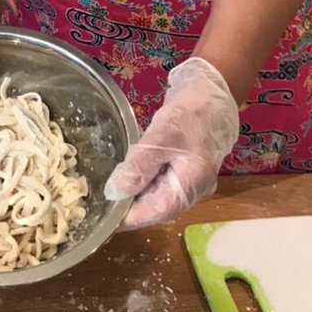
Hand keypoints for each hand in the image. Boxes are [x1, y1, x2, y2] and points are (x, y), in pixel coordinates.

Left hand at [104, 57, 239, 229]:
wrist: (211, 93)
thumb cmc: (189, 114)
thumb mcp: (161, 137)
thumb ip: (140, 166)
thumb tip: (116, 192)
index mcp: (191, 186)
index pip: (156, 212)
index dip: (130, 217)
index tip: (104, 217)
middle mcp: (193, 191)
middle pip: (157, 207)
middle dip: (130, 206)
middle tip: (101, 201)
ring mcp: (190, 182)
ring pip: (158, 196)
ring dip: (136, 194)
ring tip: (109, 189)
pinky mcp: (184, 171)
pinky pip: (161, 184)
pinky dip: (144, 182)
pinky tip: (127, 175)